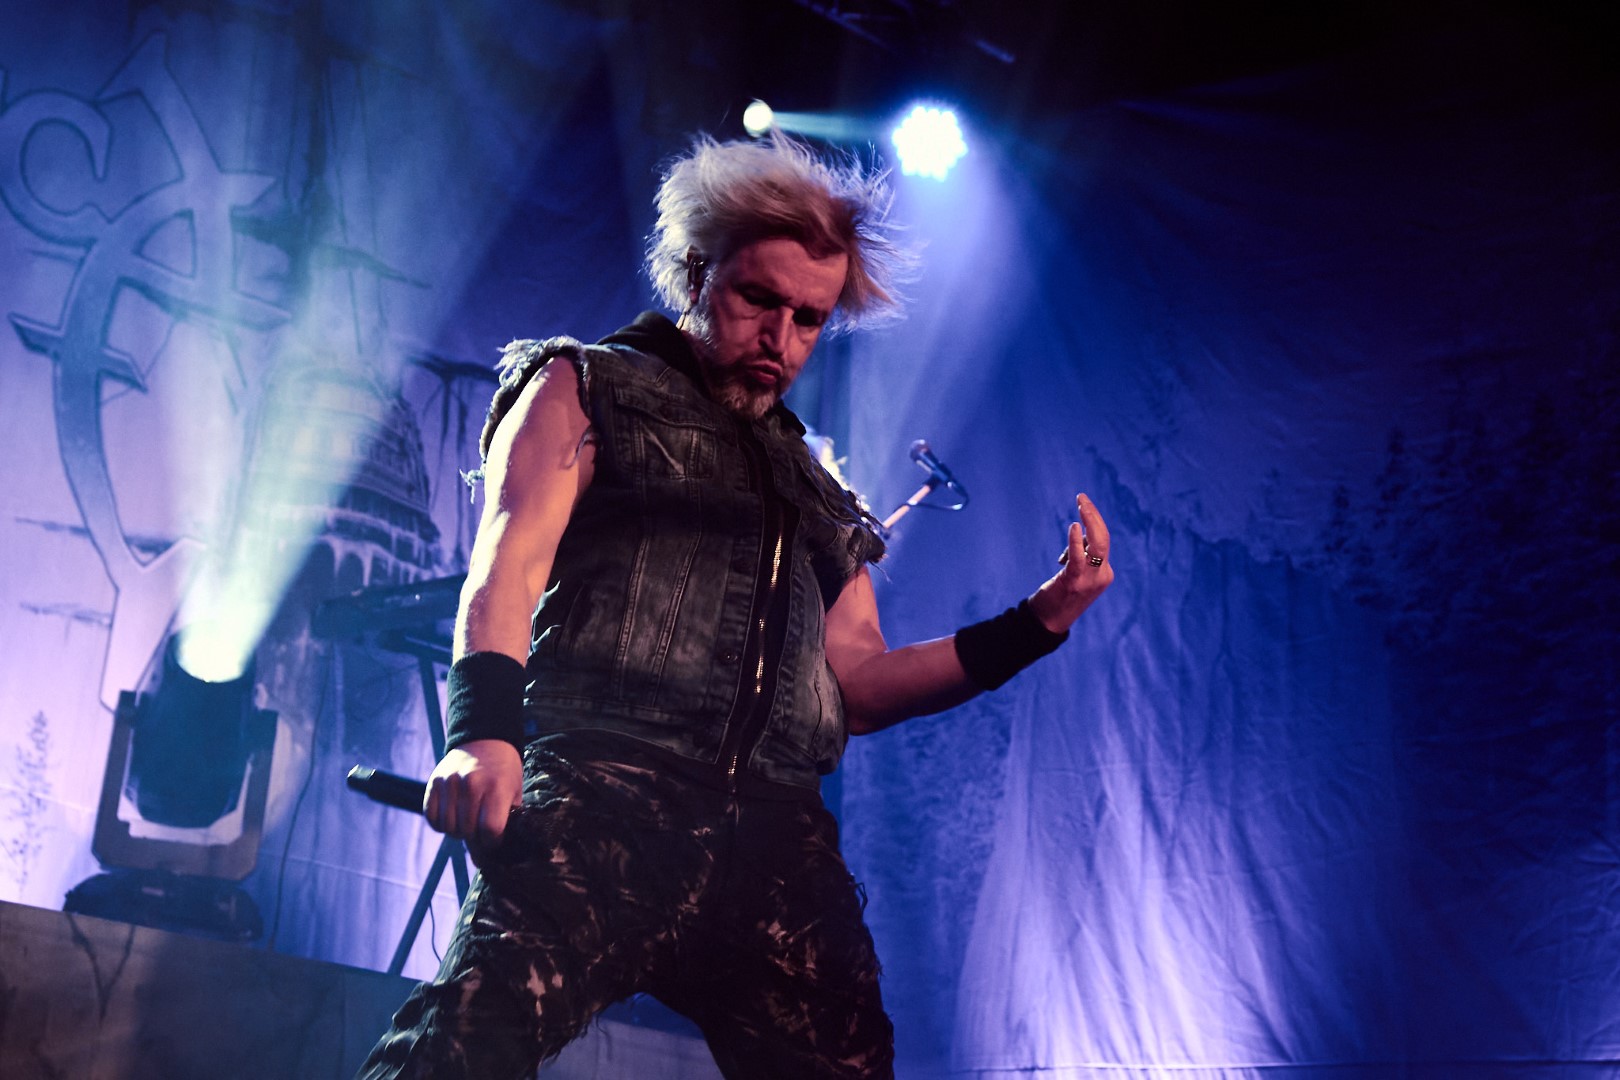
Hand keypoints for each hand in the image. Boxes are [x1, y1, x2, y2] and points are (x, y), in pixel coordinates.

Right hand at [423, 739, 522, 849]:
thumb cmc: (503, 773)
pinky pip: (431, 819)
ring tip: (467, 820)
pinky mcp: (434, 783)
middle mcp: (471, 784)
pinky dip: (441, 824)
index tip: (494, 839)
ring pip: (448, 828)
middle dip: (475, 838)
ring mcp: (449, 782)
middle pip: (467, 831)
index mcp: (496, 787)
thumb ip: (502, 826)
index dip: (492, 842)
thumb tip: (480, 862)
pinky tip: (453, 816)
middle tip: (480, 829)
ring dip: (458, 832)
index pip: (490, 830)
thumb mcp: (513, 794)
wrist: (485, 741)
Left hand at [1029, 493, 1113, 632]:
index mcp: (1104, 573)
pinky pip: (1079, 558)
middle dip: (1094, 516)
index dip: (1094, 521)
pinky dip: (1076, 541)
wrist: (1049, 622)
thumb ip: (1080, 556)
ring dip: (1089, 521)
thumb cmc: (1059, 596)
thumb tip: (1078, 535)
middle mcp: (1102, 575)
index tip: (1084, 504)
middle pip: (1103, 539)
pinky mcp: (1074, 583)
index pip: (1103, 541)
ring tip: (1081, 504)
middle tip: (1082, 497)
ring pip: (1097, 544)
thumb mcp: (1075, 573)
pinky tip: (1073, 526)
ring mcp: (1090, 580)